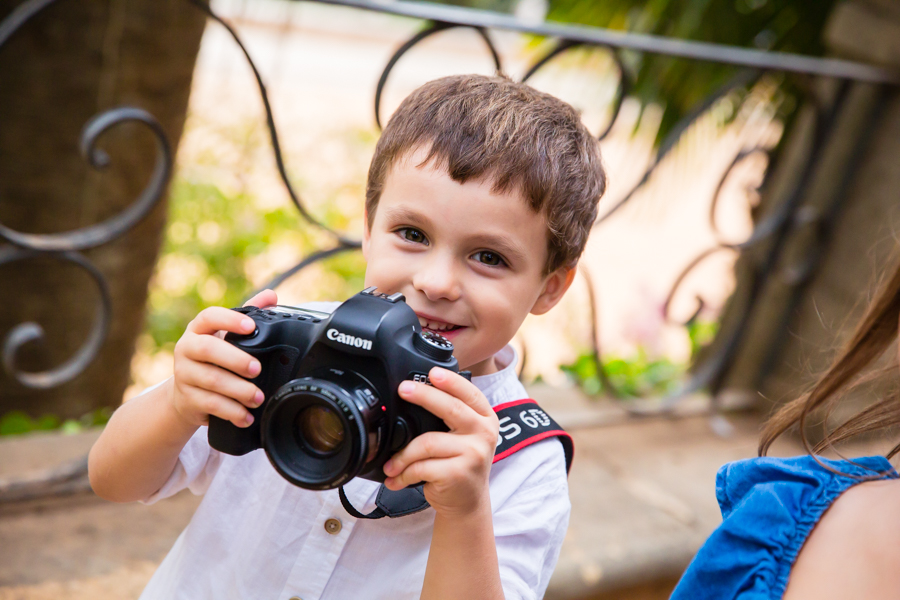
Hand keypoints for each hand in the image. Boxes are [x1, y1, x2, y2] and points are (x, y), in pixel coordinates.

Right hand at [169, 289, 277, 428]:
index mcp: (198, 330)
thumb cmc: (212, 359)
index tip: (251, 327)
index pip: (209, 317)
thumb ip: (248, 314)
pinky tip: (246, 416)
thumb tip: (271, 296)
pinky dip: (232, 412)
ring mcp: (183, 375)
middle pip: (208, 349)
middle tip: (257, 369)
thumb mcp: (226, 336)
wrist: (185, 395)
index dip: (229, 319)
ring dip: (239, 390)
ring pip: (212, 381)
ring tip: (259, 397)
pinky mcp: (186, 399)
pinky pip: (210, 405)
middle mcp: (186, 349)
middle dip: (236, 359)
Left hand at [383, 367, 499, 516]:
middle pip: (451, 409)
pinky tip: (396, 478)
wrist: (468, 503)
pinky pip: (422, 466)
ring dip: (402, 455)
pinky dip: (404, 473)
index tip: (432, 372)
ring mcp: (473, 454)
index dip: (451, 381)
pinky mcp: (458, 474)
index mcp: (485, 418)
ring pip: (428, 442)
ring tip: (391, 464)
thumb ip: (452, 414)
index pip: (470, 393)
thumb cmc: (459, 464)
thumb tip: (417, 389)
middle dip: (424, 395)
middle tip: (403, 390)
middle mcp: (484, 433)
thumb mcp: (465, 436)